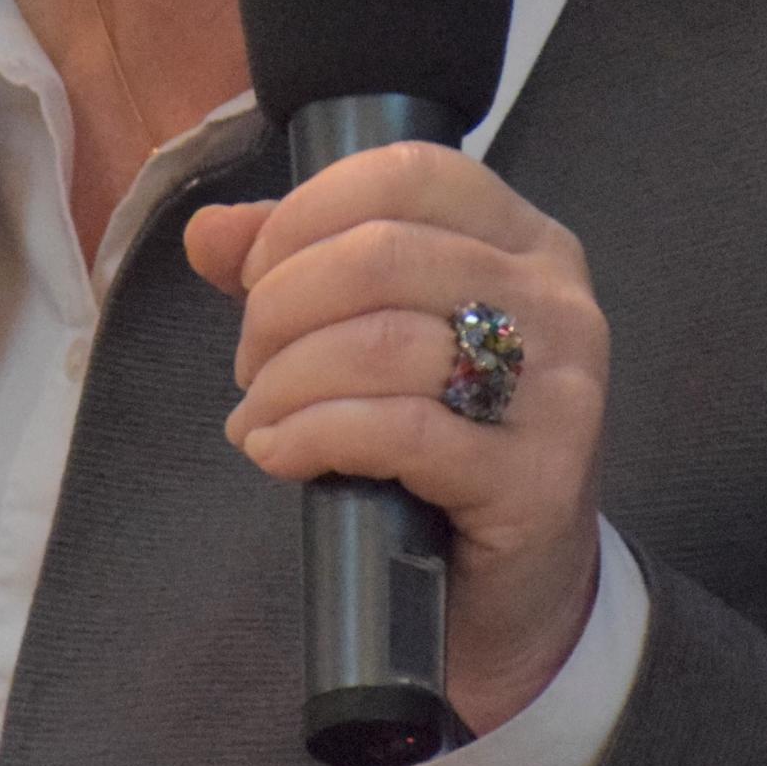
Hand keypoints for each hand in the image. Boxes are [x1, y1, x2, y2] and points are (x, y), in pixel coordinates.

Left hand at [189, 142, 606, 736]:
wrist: (521, 591)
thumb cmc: (445, 444)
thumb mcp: (381, 339)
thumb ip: (300, 268)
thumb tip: (208, 231)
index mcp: (526, 242)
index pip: (409, 174)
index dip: (307, 213)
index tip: (253, 274)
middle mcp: (556, 301)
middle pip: (383, 256)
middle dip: (281, 307)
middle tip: (251, 366)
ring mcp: (558, 390)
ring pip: (384, 344)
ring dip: (286, 380)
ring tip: (258, 418)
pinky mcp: (537, 478)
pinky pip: (400, 432)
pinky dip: (313, 435)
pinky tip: (277, 454)